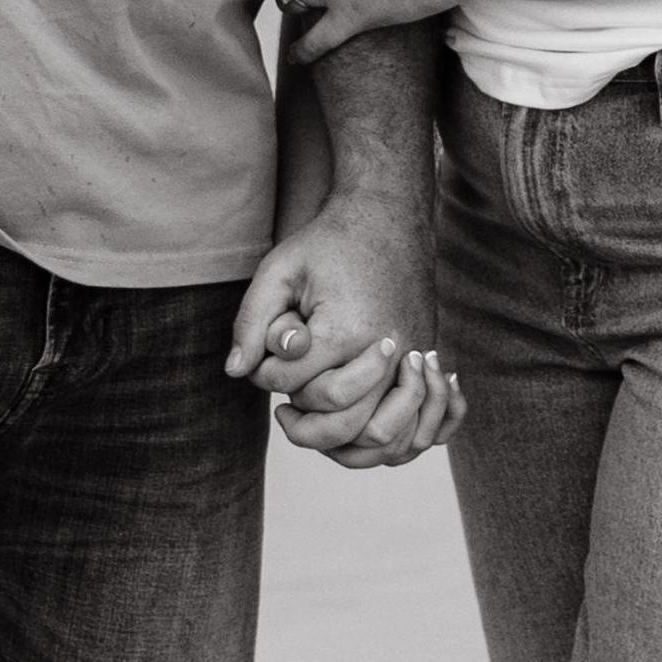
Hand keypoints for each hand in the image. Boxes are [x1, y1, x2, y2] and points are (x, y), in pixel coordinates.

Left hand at [224, 196, 461, 470]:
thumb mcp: (278, 270)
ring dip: (340, 438)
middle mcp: (387, 353)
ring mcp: (413, 362)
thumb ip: (251, 322)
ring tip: (314, 418)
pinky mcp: (425, 365)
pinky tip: (351, 422)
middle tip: (283, 405)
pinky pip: (411, 428)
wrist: (389, 220)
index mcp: (345, 329)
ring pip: (378, 436)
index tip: (265, 354)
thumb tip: (236, 372)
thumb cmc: (329, 244)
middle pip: (339, 423)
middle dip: (302, 420)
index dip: (267, 376)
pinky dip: (381, 440)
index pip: (293, 385)